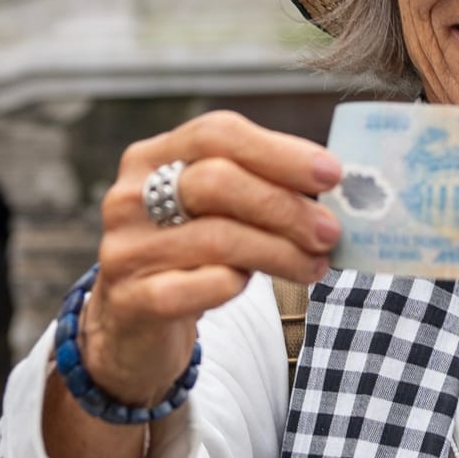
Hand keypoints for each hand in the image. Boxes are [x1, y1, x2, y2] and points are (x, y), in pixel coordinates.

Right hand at [80, 112, 340, 399]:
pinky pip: (201, 286)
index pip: (217, 133)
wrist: (130, 324)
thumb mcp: (211, 210)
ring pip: (217, 238)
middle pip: (217, 182)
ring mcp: (126, 249)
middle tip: (329, 231)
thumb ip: (256, 187)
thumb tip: (332, 187)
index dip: (279, 151)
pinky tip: (253, 286)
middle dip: (285, 206)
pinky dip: (237, 284)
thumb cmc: (187, 254)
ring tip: (314, 265)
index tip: (331, 174)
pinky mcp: (130, 301)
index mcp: (151, 156)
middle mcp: (129, 196)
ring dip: (279, 251)